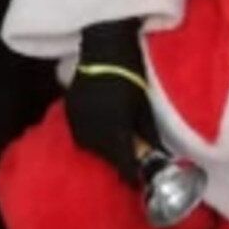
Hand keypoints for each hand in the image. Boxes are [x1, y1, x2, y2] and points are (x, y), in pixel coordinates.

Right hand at [65, 18, 155, 184]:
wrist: (106, 46)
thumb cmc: (133, 74)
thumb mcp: (145, 108)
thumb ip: (149, 136)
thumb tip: (159, 157)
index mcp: (114, 129)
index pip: (123, 164)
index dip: (132, 176)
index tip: (139, 182)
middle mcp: (93, 128)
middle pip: (105, 157)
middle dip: (118, 162)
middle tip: (129, 163)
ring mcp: (77, 119)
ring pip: (90, 147)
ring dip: (103, 150)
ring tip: (115, 147)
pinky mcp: (69, 109)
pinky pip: (79, 132)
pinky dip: (91, 136)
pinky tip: (100, 132)